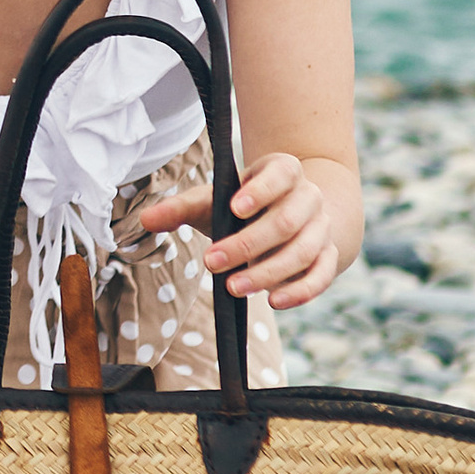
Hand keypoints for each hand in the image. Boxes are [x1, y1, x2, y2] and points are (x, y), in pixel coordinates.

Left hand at [139, 150, 341, 306]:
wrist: (292, 214)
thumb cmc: (244, 205)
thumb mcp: (214, 200)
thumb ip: (181, 208)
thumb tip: (146, 219)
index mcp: (283, 172)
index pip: (281, 174)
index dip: (260, 190)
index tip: (234, 207)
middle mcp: (309, 197)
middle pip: (287, 221)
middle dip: (248, 244)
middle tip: (212, 262)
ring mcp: (321, 227)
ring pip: (304, 251)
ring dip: (268, 272)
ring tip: (234, 287)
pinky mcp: (328, 256)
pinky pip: (322, 275)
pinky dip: (301, 291)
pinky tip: (274, 301)